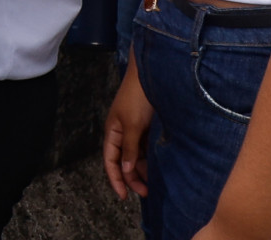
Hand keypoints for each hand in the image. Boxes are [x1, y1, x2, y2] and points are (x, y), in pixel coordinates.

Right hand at [103, 57, 153, 199]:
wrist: (152, 74)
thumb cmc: (137, 97)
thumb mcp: (132, 124)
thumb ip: (129, 148)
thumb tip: (126, 170)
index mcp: (113, 132)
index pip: (110, 161)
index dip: (116, 179)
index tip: (124, 196)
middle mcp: (122, 133)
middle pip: (124, 161)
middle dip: (133, 178)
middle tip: (147, 192)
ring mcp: (136, 130)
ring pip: (137, 156)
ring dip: (144, 169)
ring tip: (156, 182)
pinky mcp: (148, 127)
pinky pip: (147, 148)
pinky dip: (151, 158)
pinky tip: (159, 167)